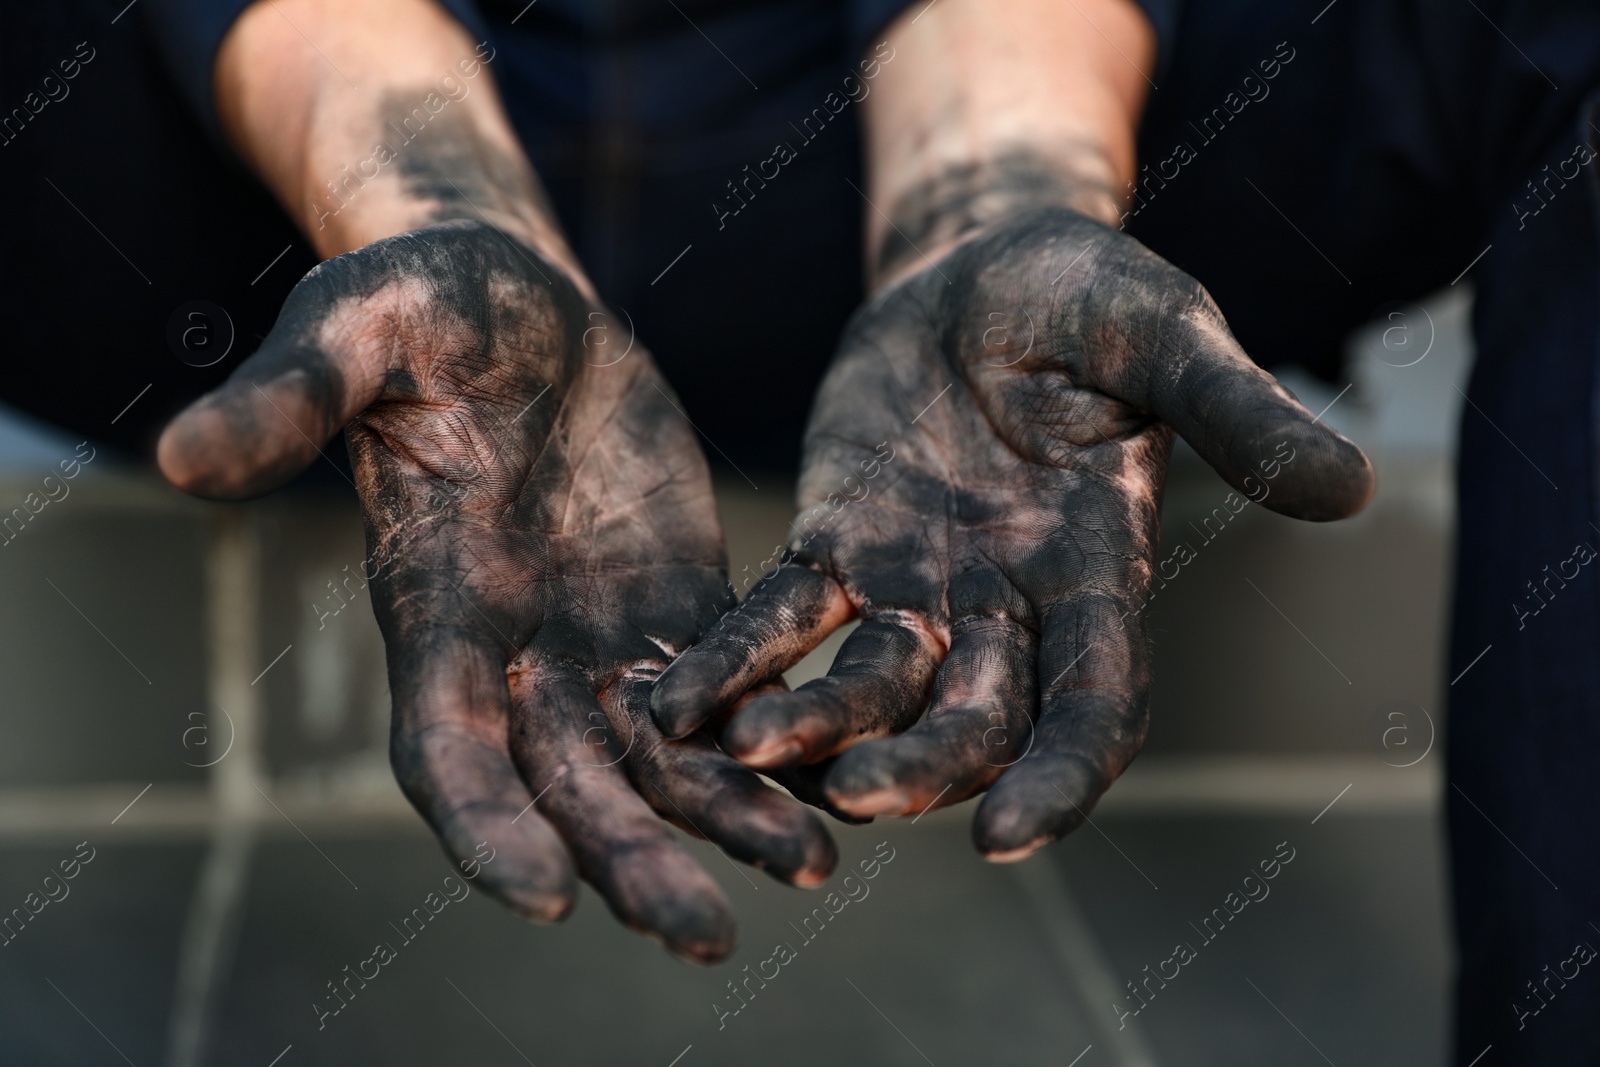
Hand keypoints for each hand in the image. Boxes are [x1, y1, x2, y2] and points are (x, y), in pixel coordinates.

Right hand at [159, 221, 835, 959]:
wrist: (517, 301)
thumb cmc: (422, 305)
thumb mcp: (359, 328)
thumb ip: (292, 396)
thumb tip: (178, 459)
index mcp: (431, 603)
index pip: (446, 747)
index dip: (486, 825)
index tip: (545, 897)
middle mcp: (513, 649)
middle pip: (567, 786)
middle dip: (629, 859)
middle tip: (704, 936)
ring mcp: (597, 638)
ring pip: (658, 762)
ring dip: (725, 820)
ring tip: (809, 869)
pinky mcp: (671, 609)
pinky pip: (725, 698)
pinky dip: (770, 744)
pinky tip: (836, 782)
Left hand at [652, 206, 1372, 859]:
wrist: (988, 261)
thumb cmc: (1093, 297)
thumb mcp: (1168, 338)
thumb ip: (1238, 416)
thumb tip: (1357, 489)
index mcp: (1102, 571)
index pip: (1095, 703)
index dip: (1061, 774)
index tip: (1012, 834)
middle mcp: (1009, 605)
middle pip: (972, 719)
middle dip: (921, 766)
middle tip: (858, 798)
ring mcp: (918, 584)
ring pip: (870, 688)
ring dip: (813, 729)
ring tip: (742, 752)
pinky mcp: (836, 543)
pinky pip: (782, 618)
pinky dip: (737, 660)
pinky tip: (677, 701)